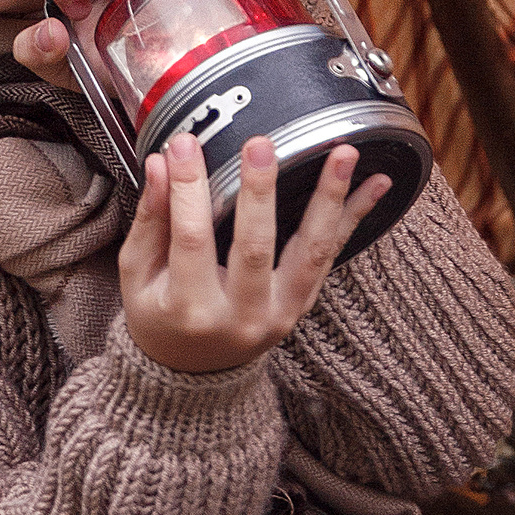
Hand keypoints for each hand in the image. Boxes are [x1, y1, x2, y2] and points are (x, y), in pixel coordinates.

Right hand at [119, 129, 390, 374]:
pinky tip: (377, 184)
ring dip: (330, 198)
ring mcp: (280, 313)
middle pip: (255, 247)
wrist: (191, 371)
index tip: (185, 143)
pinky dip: (353, 218)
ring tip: (344, 154)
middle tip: (261, 144)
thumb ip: (150, 219)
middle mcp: (241, 316)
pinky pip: (329, 257)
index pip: (191, 238)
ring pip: (309, 251)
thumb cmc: (159, 314)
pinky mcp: (303, 305)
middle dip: (260, 191)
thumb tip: (162, 163)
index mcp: (190, 308)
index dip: (189, 188)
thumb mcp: (138, 275)